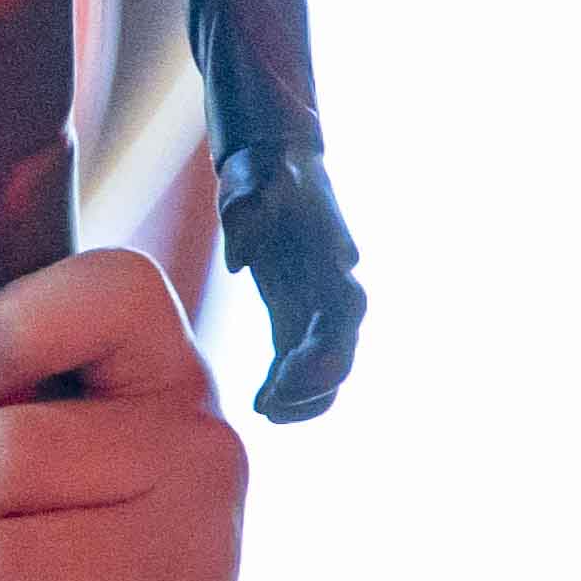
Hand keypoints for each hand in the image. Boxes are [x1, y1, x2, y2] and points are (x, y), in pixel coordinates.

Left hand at [223, 154, 366, 422]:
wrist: (277, 167)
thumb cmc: (266, 174)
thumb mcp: (254, 183)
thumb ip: (248, 212)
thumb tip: (236, 259)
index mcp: (332, 259)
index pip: (343, 312)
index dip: (327, 348)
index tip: (294, 376)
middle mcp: (334, 287)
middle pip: (340, 345)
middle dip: (316, 382)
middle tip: (276, 408)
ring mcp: (318, 303)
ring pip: (326, 360)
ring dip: (305, 393)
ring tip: (268, 413)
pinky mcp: (297, 312)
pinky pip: (299, 358)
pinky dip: (286, 385)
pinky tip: (263, 406)